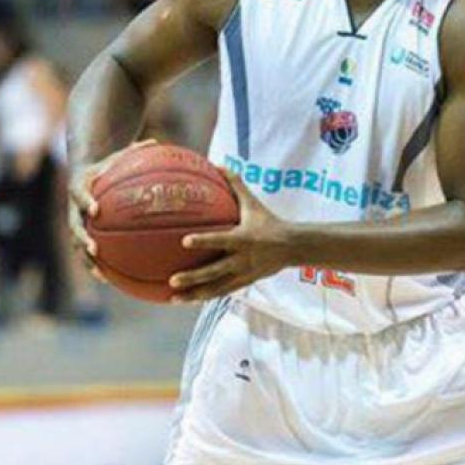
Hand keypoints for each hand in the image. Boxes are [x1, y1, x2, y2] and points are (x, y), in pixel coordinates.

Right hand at [67, 138, 158, 283]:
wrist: (82, 176)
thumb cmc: (105, 166)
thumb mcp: (117, 156)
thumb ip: (134, 151)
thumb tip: (156, 142)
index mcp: (80, 186)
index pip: (79, 194)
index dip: (85, 202)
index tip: (95, 209)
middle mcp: (73, 207)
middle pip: (74, 225)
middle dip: (83, 238)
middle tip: (94, 248)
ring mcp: (75, 222)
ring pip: (77, 244)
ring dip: (86, 259)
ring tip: (99, 273)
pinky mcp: (81, 233)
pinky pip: (85, 252)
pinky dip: (94, 265)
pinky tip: (108, 279)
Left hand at [168, 170, 292, 302]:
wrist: (292, 247)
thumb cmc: (269, 221)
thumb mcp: (253, 203)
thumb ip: (235, 185)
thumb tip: (218, 164)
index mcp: (243, 238)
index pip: (221, 240)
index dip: (203, 241)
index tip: (184, 241)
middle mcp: (242, 259)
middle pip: (215, 271)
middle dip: (194, 277)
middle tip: (172, 279)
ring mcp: (243, 274)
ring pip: (216, 288)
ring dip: (194, 294)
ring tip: (173, 298)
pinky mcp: (244, 283)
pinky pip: (221, 292)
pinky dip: (204, 297)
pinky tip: (186, 300)